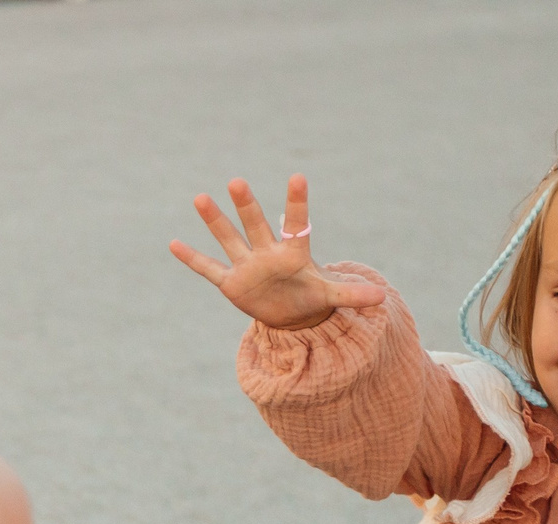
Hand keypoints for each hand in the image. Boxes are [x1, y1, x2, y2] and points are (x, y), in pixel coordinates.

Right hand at [168, 174, 384, 331]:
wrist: (290, 312)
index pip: (296, 224)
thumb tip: (383, 298)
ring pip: (229, 239)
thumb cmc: (310, 295)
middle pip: (256, 225)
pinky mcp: (232, 283)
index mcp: (293, 254)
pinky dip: (193, 259)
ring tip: (200, 198)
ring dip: (215, 222)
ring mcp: (247, 266)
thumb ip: (352, 294)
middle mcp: (267, 253)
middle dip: (246, 206)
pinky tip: (174, 244)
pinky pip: (209, 269)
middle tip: (237, 182)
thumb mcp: (331, 296)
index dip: (297, 203)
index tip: (298, 177)